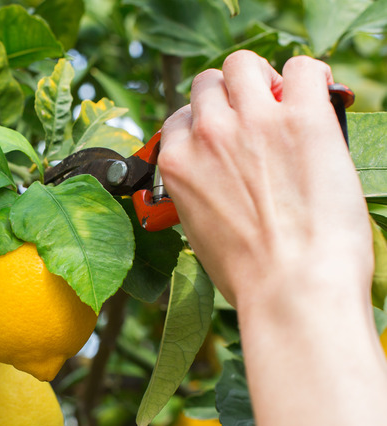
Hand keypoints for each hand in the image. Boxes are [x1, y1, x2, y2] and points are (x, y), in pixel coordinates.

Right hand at [158, 50, 385, 425]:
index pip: (182, 118)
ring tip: (285, 103)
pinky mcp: (301, 118)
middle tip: (258, 118)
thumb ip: (200, 193)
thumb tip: (220, 180)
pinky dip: (309, 77)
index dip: (207, 125)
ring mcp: (252, 122)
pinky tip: (318, 97)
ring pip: (244, 65)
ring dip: (262, 79)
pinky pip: (303, 68)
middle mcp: (207, 134)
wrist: (292, 289)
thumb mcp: (200, 233)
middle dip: (230, 97)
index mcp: (178, 164)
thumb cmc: (251, 276)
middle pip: (209, 83)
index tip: (226, 137)